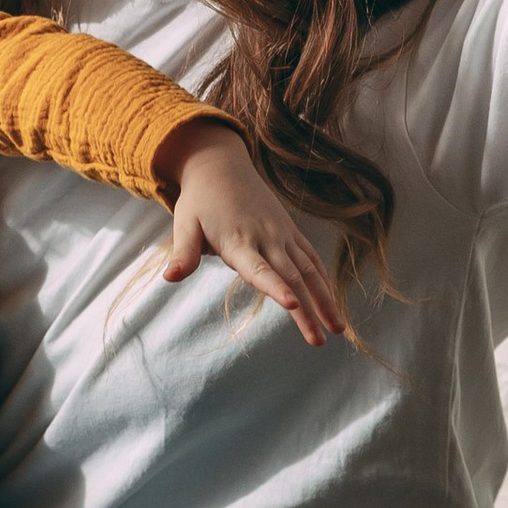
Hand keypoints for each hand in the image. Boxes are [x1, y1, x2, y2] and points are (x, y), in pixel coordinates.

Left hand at [159, 121, 342, 346]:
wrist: (221, 165)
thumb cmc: (199, 201)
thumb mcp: (185, 225)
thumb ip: (184, 254)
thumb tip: (169, 278)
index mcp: (238, 240)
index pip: (259, 269)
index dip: (276, 288)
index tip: (293, 306)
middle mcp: (266, 238)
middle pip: (291, 277)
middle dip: (308, 311)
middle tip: (319, 342)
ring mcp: (282, 234)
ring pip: (309, 270)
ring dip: (325, 300)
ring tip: (338, 329)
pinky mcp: (290, 231)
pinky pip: (311, 258)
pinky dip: (323, 281)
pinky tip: (332, 304)